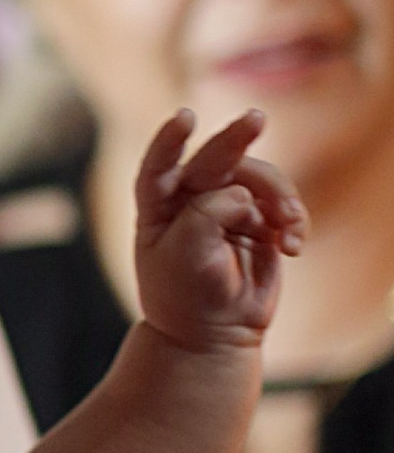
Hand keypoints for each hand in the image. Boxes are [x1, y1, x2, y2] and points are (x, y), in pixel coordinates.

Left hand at [133, 107, 305, 347]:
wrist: (214, 336)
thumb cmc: (185, 295)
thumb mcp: (185, 254)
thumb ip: (207, 213)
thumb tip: (242, 192)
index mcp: (158, 205)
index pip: (159, 165)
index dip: (170, 139)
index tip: (185, 117)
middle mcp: (192, 198)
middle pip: (215, 158)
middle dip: (236, 138)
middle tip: (257, 118)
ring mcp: (229, 207)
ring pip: (258, 178)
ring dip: (279, 196)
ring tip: (290, 227)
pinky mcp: (261, 221)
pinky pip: (284, 205)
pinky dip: (294, 220)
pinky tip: (294, 247)